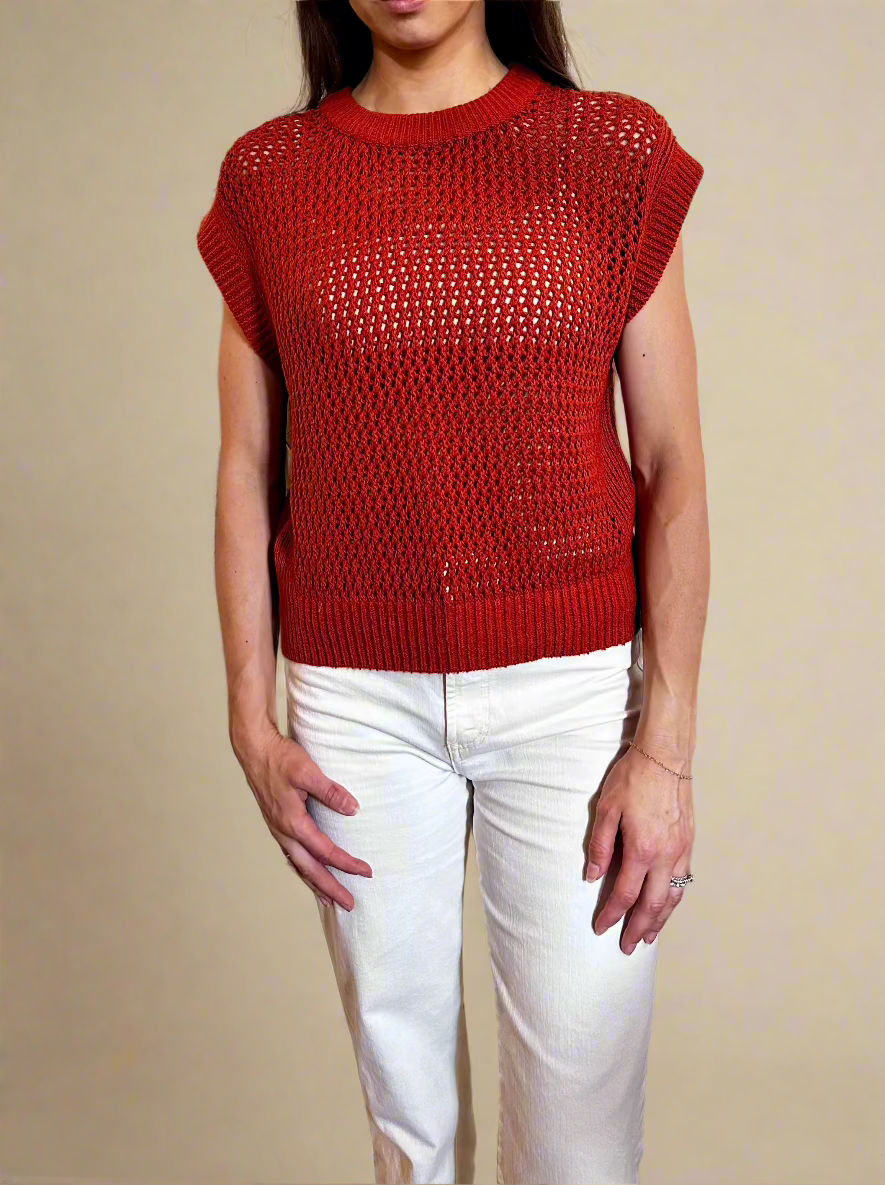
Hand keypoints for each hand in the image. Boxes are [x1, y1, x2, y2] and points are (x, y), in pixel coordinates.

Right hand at [235, 725, 371, 910]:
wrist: (254, 748)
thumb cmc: (281, 758)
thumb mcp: (308, 771)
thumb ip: (331, 792)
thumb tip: (353, 810)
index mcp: (293, 822)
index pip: (326, 852)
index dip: (347, 864)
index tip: (366, 872)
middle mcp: (284, 831)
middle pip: (310, 869)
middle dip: (330, 888)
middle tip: (349, 904)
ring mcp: (278, 829)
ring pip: (298, 864)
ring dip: (315, 882)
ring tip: (329, 898)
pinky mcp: (276, 822)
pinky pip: (291, 854)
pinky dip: (303, 868)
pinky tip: (309, 870)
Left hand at [584, 741, 693, 953]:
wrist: (665, 757)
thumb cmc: (633, 778)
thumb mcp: (606, 809)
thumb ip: (599, 845)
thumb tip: (592, 876)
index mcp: (642, 849)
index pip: (625, 894)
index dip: (611, 914)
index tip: (600, 928)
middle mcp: (665, 855)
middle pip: (653, 904)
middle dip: (638, 928)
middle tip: (627, 947)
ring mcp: (681, 850)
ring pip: (673, 896)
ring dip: (660, 919)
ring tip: (649, 936)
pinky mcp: (688, 842)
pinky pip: (683, 879)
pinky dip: (674, 898)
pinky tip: (666, 904)